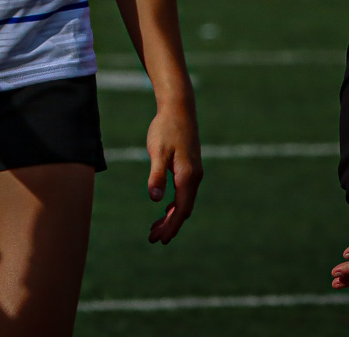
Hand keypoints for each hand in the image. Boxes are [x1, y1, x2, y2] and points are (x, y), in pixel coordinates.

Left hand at [145, 99, 201, 243]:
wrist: (179, 109)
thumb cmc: (166, 129)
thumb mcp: (158, 152)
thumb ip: (157, 175)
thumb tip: (155, 200)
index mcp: (187, 177)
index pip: (180, 210)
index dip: (170, 226)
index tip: (158, 239)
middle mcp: (195, 178)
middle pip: (183, 210)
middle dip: (170, 226)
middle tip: (154, 239)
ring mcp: (194, 173)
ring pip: (184, 203)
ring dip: (171, 217)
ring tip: (155, 229)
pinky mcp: (190, 168)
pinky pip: (184, 194)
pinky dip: (174, 205)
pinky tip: (164, 208)